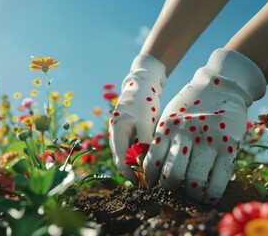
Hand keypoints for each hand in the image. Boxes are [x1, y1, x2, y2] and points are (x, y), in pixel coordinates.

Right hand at [109, 54, 165, 183]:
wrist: (144, 83)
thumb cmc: (144, 100)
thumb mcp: (145, 122)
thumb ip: (145, 142)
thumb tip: (147, 164)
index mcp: (117, 132)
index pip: (120, 160)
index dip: (130, 174)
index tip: (142, 183)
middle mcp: (117, 134)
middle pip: (122, 159)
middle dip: (133, 172)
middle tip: (148, 183)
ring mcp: (123, 133)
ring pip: (128, 154)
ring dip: (137, 165)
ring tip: (150, 175)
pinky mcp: (131, 131)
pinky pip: (133, 147)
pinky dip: (140, 155)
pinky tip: (150, 160)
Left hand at [143, 49, 266, 202]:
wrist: (222, 85)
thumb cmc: (191, 104)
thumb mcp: (170, 115)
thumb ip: (162, 138)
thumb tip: (151, 167)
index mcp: (167, 127)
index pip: (153, 161)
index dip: (151, 179)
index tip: (153, 186)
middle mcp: (185, 133)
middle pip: (172, 174)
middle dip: (170, 188)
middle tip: (172, 192)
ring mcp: (208, 139)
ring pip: (194, 179)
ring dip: (191, 194)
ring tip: (191, 196)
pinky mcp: (228, 144)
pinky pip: (219, 178)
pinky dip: (212, 193)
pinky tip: (208, 197)